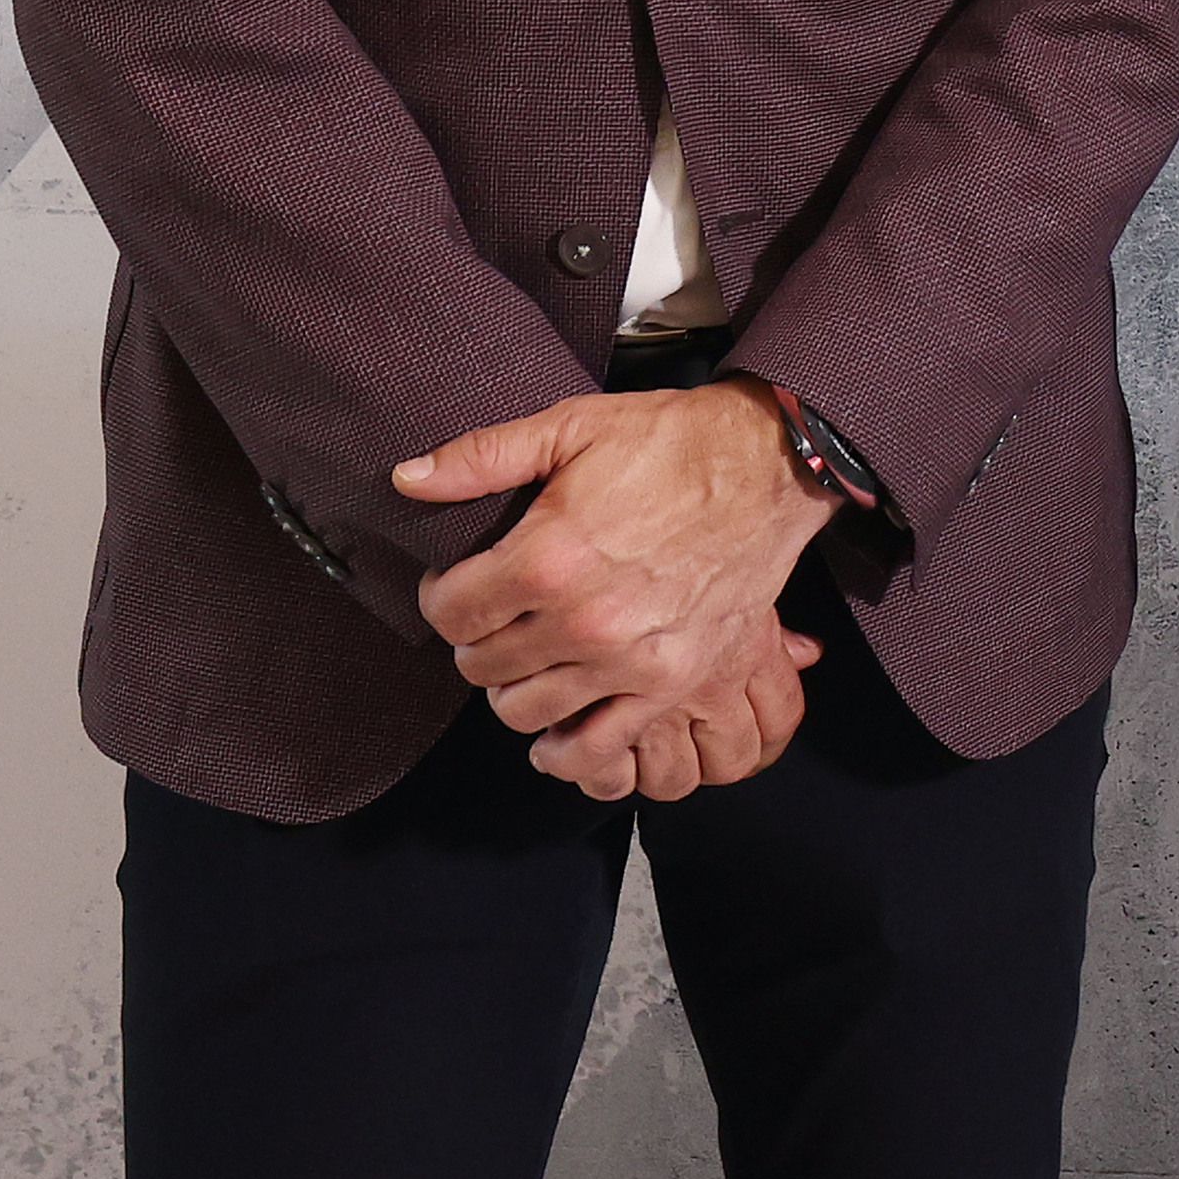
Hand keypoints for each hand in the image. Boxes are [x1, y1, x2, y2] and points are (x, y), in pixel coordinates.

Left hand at [401, 382, 836, 793]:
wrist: (770, 466)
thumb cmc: (671, 443)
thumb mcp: (572, 427)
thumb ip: (482, 456)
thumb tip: (407, 479)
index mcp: (547, 557)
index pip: (450, 612)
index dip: (441, 596)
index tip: (457, 584)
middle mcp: (581, 620)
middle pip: (481, 664)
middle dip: (476, 639)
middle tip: (496, 615)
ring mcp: (627, 659)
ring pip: (524, 709)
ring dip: (513, 687)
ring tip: (526, 657)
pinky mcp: (669, 682)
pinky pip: (597, 748)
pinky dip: (565, 751)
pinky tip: (554, 732)